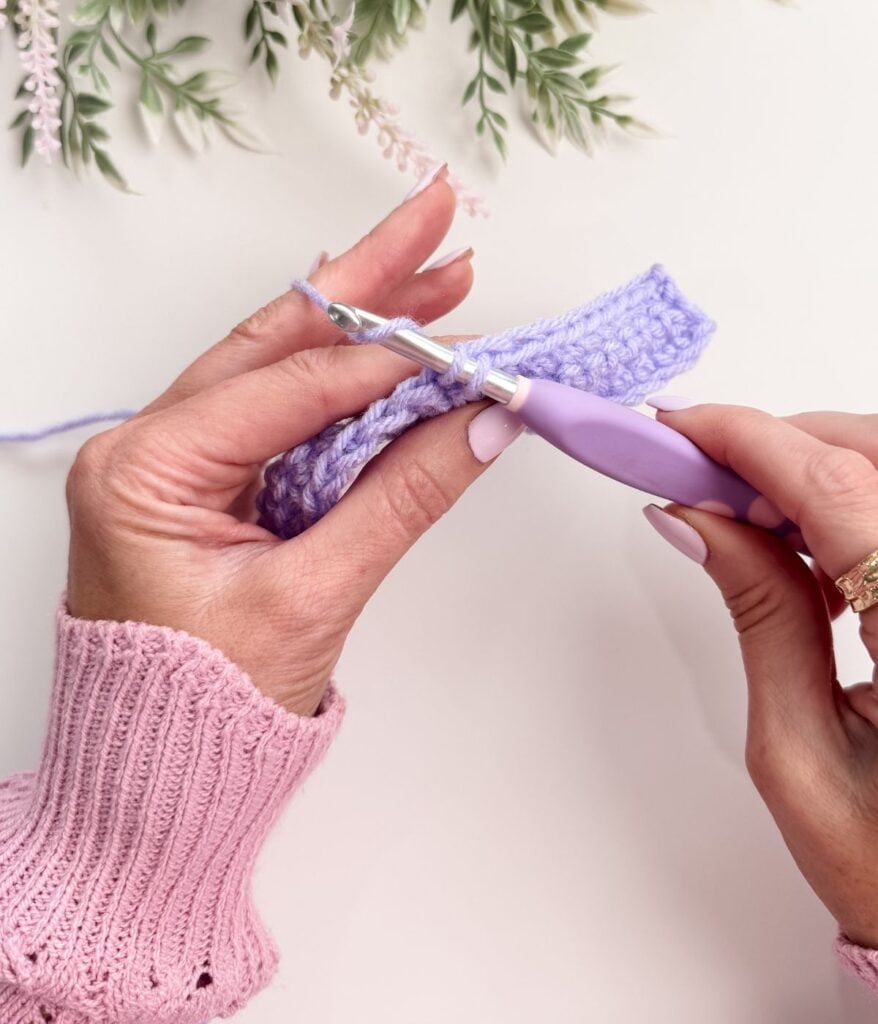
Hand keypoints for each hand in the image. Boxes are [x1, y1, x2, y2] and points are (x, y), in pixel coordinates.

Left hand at [66, 179, 488, 716]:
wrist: (161, 775)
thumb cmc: (208, 706)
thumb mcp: (314, 598)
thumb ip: (401, 500)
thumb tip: (481, 426)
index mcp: (146, 470)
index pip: (285, 386)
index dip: (383, 358)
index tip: (462, 338)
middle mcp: (151, 447)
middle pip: (274, 342)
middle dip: (363, 283)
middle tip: (435, 220)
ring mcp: (179, 460)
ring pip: (282, 368)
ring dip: (362, 324)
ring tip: (436, 274)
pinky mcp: (211, 482)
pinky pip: (285, 415)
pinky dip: (345, 383)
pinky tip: (390, 339)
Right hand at [645, 404, 877, 946]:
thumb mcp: (797, 749)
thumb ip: (759, 616)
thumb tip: (699, 519)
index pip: (837, 491)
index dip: (749, 442)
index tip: (682, 429)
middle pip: (875, 457)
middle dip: (781, 447)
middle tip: (701, 477)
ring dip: (813, 470)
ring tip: (745, 516)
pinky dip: (846, 503)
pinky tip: (808, 543)